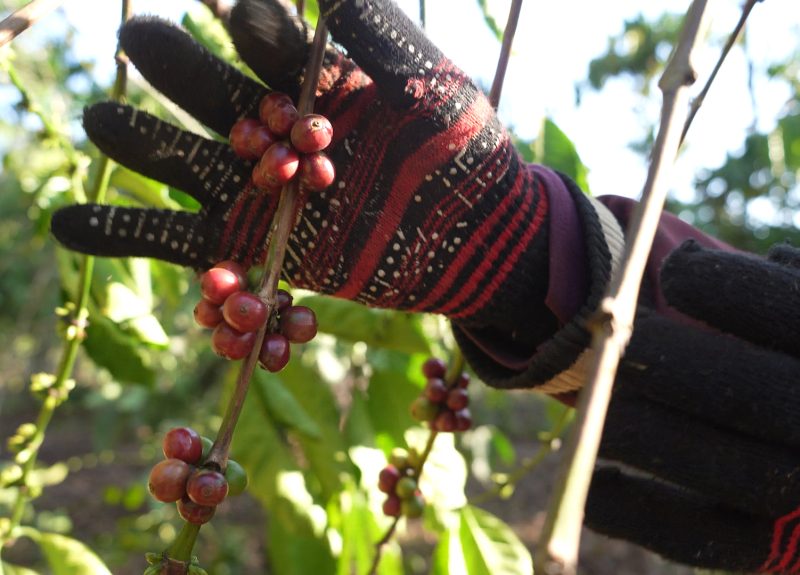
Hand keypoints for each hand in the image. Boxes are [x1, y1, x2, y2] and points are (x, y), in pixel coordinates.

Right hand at [50, 0, 555, 332]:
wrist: (475, 240)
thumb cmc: (464, 155)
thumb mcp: (428, 85)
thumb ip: (376, 33)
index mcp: (316, 84)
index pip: (264, 40)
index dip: (240, 18)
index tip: (223, 1)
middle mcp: (277, 133)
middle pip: (210, 93)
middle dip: (175, 67)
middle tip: (138, 39)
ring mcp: (259, 190)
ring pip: (184, 160)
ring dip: (140, 143)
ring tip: (102, 123)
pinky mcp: (249, 245)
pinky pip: (175, 240)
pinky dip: (121, 233)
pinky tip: (67, 224)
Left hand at [586, 241, 799, 572]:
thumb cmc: (794, 362)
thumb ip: (782, 288)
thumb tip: (707, 260)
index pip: (792, 313)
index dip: (726, 288)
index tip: (670, 269)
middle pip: (755, 397)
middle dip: (670, 362)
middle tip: (607, 337)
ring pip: (736, 474)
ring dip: (646, 435)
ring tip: (589, 403)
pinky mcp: (777, 552)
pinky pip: (709, 542)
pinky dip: (640, 514)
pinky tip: (592, 484)